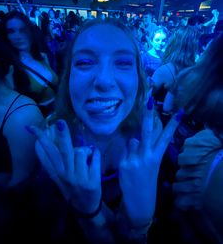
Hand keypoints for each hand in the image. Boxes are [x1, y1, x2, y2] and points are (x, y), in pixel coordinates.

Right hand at [27, 119, 101, 213]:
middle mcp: (66, 174)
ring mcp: (79, 178)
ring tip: (87, 154)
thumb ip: (56, 161)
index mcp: (57, 171)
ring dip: (86, 149)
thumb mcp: (59, 177)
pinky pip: (95, 158)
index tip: (32, 127)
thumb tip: (51, 140)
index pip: (46, 153)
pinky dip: (96, 154)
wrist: (85, 207)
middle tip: (61, 123)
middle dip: (62, 136)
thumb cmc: (72, 188)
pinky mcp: (92, 181)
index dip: (40, 140)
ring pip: (81, 152)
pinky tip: (95, 155)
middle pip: (64, 151)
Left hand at [119, 97, 181, 225]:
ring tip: (134, 160)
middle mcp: (147, 156)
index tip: (179, 111)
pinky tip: (127, 167)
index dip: (173, 124)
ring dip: (132, 147)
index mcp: (157, 157)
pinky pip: (123, 151)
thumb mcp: (151, 166)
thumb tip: (135, 137)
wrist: (139, 202)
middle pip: (147, 131)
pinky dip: (125, 155)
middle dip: (148, 115)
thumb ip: (145, 150)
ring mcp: (135, 159)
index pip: (166, 137)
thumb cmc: (146, 182)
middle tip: (149, 100)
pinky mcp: (124, 163)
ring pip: (131, 141)